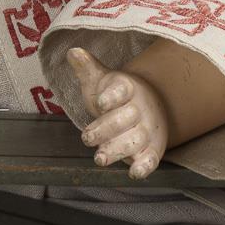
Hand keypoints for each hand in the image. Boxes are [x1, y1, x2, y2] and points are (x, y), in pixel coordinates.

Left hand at [67, 46, 167, 179]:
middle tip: (87, 137)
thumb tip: (72, 51)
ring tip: (100, 158)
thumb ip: (87, 68)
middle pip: (126, 118)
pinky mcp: (152, 150)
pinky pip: (152, 160)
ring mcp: (146, 130)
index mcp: (127, 88)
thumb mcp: (101, 81)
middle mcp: (139, 109)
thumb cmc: (117, 96)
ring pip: (135, 141)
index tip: (101, 103)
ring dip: (118, 150)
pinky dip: (145, 167)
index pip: (121, 90)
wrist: (149, 107)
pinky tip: (134, 172)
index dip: (112, 97)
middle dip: (106, 129)